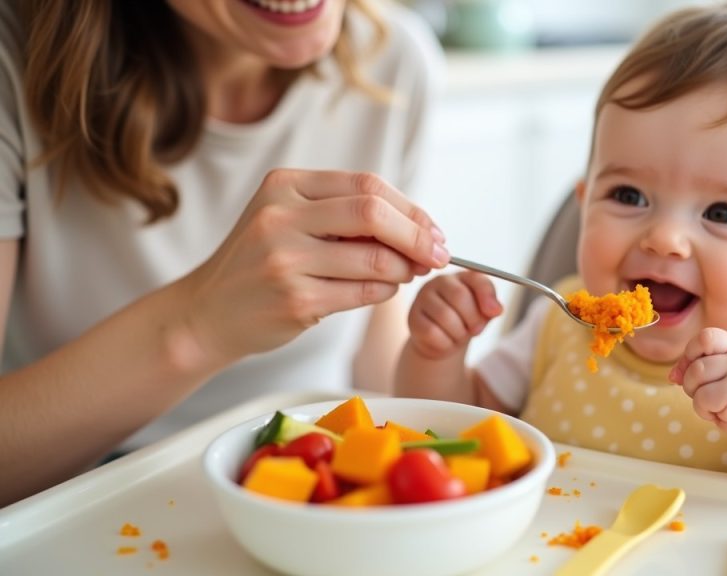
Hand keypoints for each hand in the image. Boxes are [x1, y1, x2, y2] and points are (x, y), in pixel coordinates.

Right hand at [179, 169, 447, 360]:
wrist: (208, 312)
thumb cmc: (261, 263)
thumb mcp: (290, 220)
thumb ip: (344, 214)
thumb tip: (420, 228)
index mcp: (284, 185)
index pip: (367, 185)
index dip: (410, 209)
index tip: (433, 230)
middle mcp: (280, 217)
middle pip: (373, 213)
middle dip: (417, 235)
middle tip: (438, 254)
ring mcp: (285, 259)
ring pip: (374, 257)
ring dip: (404, 268)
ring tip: (408, 273)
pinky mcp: (295, 300)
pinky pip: (363, 292)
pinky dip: (384, 291)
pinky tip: (382, 289)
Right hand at [407, 271, 502, 359]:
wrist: (443, 341)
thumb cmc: (465, 321)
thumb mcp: (483, 312)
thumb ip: (491, 305)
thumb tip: (496, 309)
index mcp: (460, 277)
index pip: (476, 279)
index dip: (487, 297)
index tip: (495, 313)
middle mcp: (439, 282)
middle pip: (460, 296)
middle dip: (473, 318)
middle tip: (476, 329)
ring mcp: (423, 299)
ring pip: (445, 316)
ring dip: (459, 333)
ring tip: (459, 334)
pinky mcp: (413, 318)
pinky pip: (432, 332)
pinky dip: (445, 342)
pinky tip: (446, 341)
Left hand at [669, 327, 726, 435]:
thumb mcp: (712, 369)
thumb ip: (690, 365)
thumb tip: (673, 376)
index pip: (705, 337)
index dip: (692, 351)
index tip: (696, 363)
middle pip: (695, 364)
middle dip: (691, 382)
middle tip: (708, 391)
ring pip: (695, 379)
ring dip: (696, 396)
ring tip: (715, 400)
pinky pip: (701, 399)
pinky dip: (703, 410)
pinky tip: (719, 410)